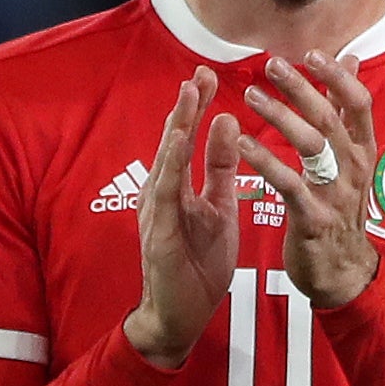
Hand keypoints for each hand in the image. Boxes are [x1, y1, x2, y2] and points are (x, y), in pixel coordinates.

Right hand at [124, 67, 241, 368]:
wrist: (182, 314)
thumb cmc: (200, 262)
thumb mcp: (220, 207)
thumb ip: (221, 168)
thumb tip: (229, 121)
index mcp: (179, 186)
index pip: (188, 138)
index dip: (198, 107)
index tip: (210, 74)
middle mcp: (162, 192)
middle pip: (173, 141)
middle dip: (186, 107)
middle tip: (200, 71)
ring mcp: (155, 210)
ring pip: (166, 161)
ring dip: (176, 126)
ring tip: (189, 95)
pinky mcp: (156, 231)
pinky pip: (164, 192)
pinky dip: (171, 164)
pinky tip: (180, 142)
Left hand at [239, 52, 381, 309]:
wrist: (343, 272)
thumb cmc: (342, 210)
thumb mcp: (352, 158)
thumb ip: (347, 110)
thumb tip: (352, 60)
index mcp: (363, 151)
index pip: (360, 104)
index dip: (338, 76)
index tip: (312, 53)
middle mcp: (354, 169)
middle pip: (331, 118)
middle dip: (302, 88)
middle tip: (272, 64)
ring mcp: (336, 195)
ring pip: (312, 146)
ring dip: (280, 118)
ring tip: (251, 96)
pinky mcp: (313, 219)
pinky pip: (289, 184)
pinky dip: (265, 161)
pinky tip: (242, 143)